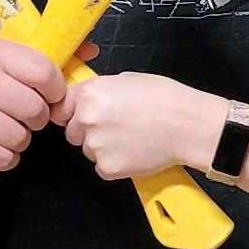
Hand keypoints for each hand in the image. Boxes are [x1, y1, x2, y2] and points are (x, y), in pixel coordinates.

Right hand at [0, 34, 69, 171]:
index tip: (49, 96)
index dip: (55, 91)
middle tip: (25, 116)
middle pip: (34, 109)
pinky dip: (5, 156)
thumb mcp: (3, 55)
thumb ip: (46, 56)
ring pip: (20, 137)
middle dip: (37, 118)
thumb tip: (91, 51)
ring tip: (7, 129)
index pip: (44, 73)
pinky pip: (2, 157)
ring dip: (20, 139)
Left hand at [58, 72, 220, 183]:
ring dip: (103, 148)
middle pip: (73, 131)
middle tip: (117, 127)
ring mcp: (95, 146)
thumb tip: (89, 99)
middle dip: (89, 131)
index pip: (62, 107)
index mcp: (89, 94)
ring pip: (88, 150)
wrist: (186, 125)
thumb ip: (101, 90)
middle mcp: (86, 119)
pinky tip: (135, 152)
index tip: (83, 116)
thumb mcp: (126, 79)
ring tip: (131, 139)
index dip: (74, 112)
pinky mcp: (107, 168)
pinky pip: (102, 168)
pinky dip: (115, 164)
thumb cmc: (164, 98)